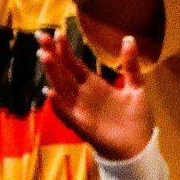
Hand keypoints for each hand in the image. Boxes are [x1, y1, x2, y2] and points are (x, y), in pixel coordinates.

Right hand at [38, 32, 153, 161]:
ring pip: (62, 88)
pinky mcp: (82, 125)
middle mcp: (83, 95)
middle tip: (41, 36)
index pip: (74, 64)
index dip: (65, 50)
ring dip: (53, 73)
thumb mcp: (136, 86)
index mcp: (94, 85)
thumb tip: (128, 38)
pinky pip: (66, 113)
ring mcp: (80, 109)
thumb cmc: (136, 119)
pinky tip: (51, 92)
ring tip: (45, 56)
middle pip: (63, 72)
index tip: (57, 33)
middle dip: (52, 55)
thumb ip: (130, 65)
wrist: (138, 146)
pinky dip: (58, 104)